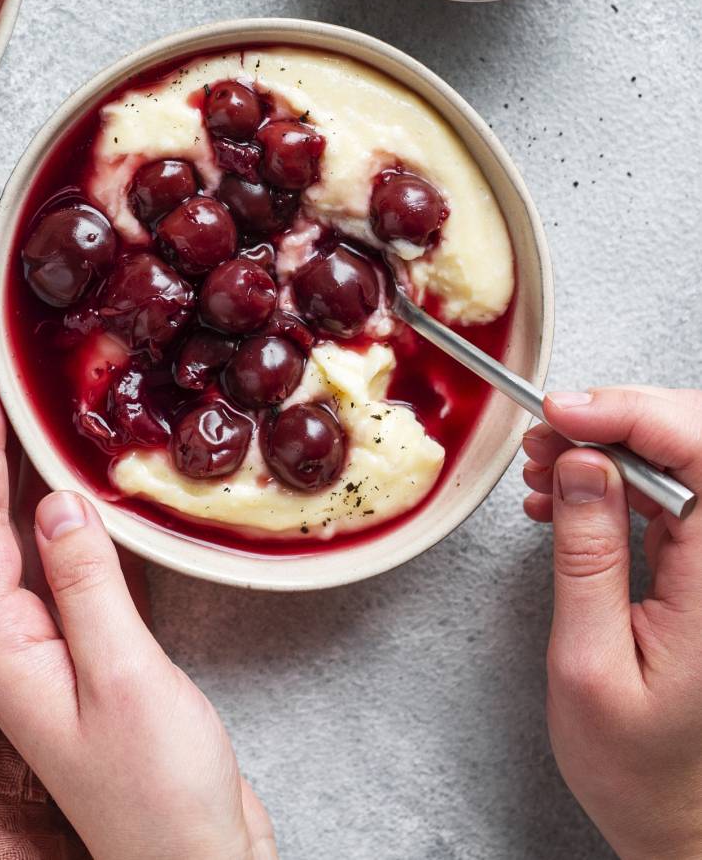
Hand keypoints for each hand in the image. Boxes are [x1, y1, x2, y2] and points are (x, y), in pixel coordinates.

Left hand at [0, 367, 276, 859]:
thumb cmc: (158, 789)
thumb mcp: (124, 677)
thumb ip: (87, 586)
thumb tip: (56, 503)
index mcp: (8, 652)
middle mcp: (19, 648)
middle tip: (8, 390)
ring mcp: (56, 653)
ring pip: (32, 550)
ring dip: (32, 486)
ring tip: (44, 426)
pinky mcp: (97, 657)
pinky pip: (75, 573)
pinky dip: (80, 526)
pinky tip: (96, 500)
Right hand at [523, 387, 701, 859]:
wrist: (679, 817)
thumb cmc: (637, 764)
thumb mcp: (590, 662)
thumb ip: (588, 556)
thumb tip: (584, 464)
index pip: (701, 455)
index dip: (631, 415)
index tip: (562, 412)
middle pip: (695, 442)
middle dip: (616, 421)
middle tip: (544, 438)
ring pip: (681, 459)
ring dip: (610, 447)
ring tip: (544, 468)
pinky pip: (670, 492)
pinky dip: (615, 479)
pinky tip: (568, 496)